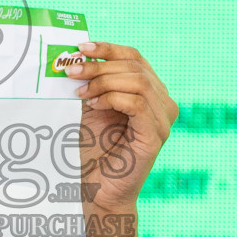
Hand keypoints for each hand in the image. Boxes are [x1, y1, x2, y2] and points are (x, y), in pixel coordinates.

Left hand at [68, 41, 178, 215]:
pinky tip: (93, 104)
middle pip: (135, 67)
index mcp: (152, 93)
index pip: (135, 58)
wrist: (99, 189)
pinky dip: (112, 98)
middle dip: (100, 66)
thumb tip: (78, 55)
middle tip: (72, 70)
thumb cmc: (96, 150)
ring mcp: (163, 120)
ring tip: (81, 92)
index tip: (81, 47)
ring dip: (103, 82)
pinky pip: (137, 103)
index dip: (109, 49)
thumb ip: (92, 83)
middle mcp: (164, 104)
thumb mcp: (93, 107)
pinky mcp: (156, 135)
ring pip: (138, 82)